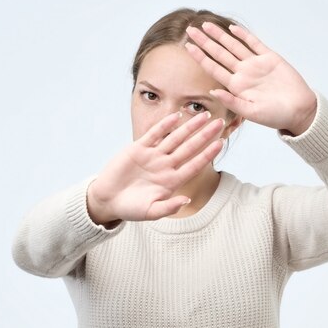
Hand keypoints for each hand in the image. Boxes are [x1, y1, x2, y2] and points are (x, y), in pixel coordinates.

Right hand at [86, 111, 224, 223]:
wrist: (107, 200)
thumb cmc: (130, 209)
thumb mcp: (150, 212)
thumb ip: (168, 208)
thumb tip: (186, 201)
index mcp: (172, 181)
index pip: (194, 165)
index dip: (208, 154)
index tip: (221, 144)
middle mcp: (166, 166)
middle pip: (190, 147)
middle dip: (205, 135)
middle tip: (220, 122)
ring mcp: (153, 156)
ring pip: (175, 138)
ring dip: (190, 127)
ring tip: (204, 115)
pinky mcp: (138, 149)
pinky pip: (154, 134)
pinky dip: (165, 125)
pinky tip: (177, 116)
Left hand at [185, 22, 317, 135]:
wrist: (299, 110)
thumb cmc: (275, 115)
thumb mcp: (251, 112)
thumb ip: (231, 101)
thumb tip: (212, 90)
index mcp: (236, 86)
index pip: (213, 68)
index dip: (200, 57)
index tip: (187, 47)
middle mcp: (243, 73)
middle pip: (219, 53)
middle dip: (205, 41)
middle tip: (190, 29)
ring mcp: (256, 64)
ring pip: (234, 46)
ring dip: (220, 35)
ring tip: (205, 25)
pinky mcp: (270, 58)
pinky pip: (254, 43)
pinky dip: (244, 34)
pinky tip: (232, 28)